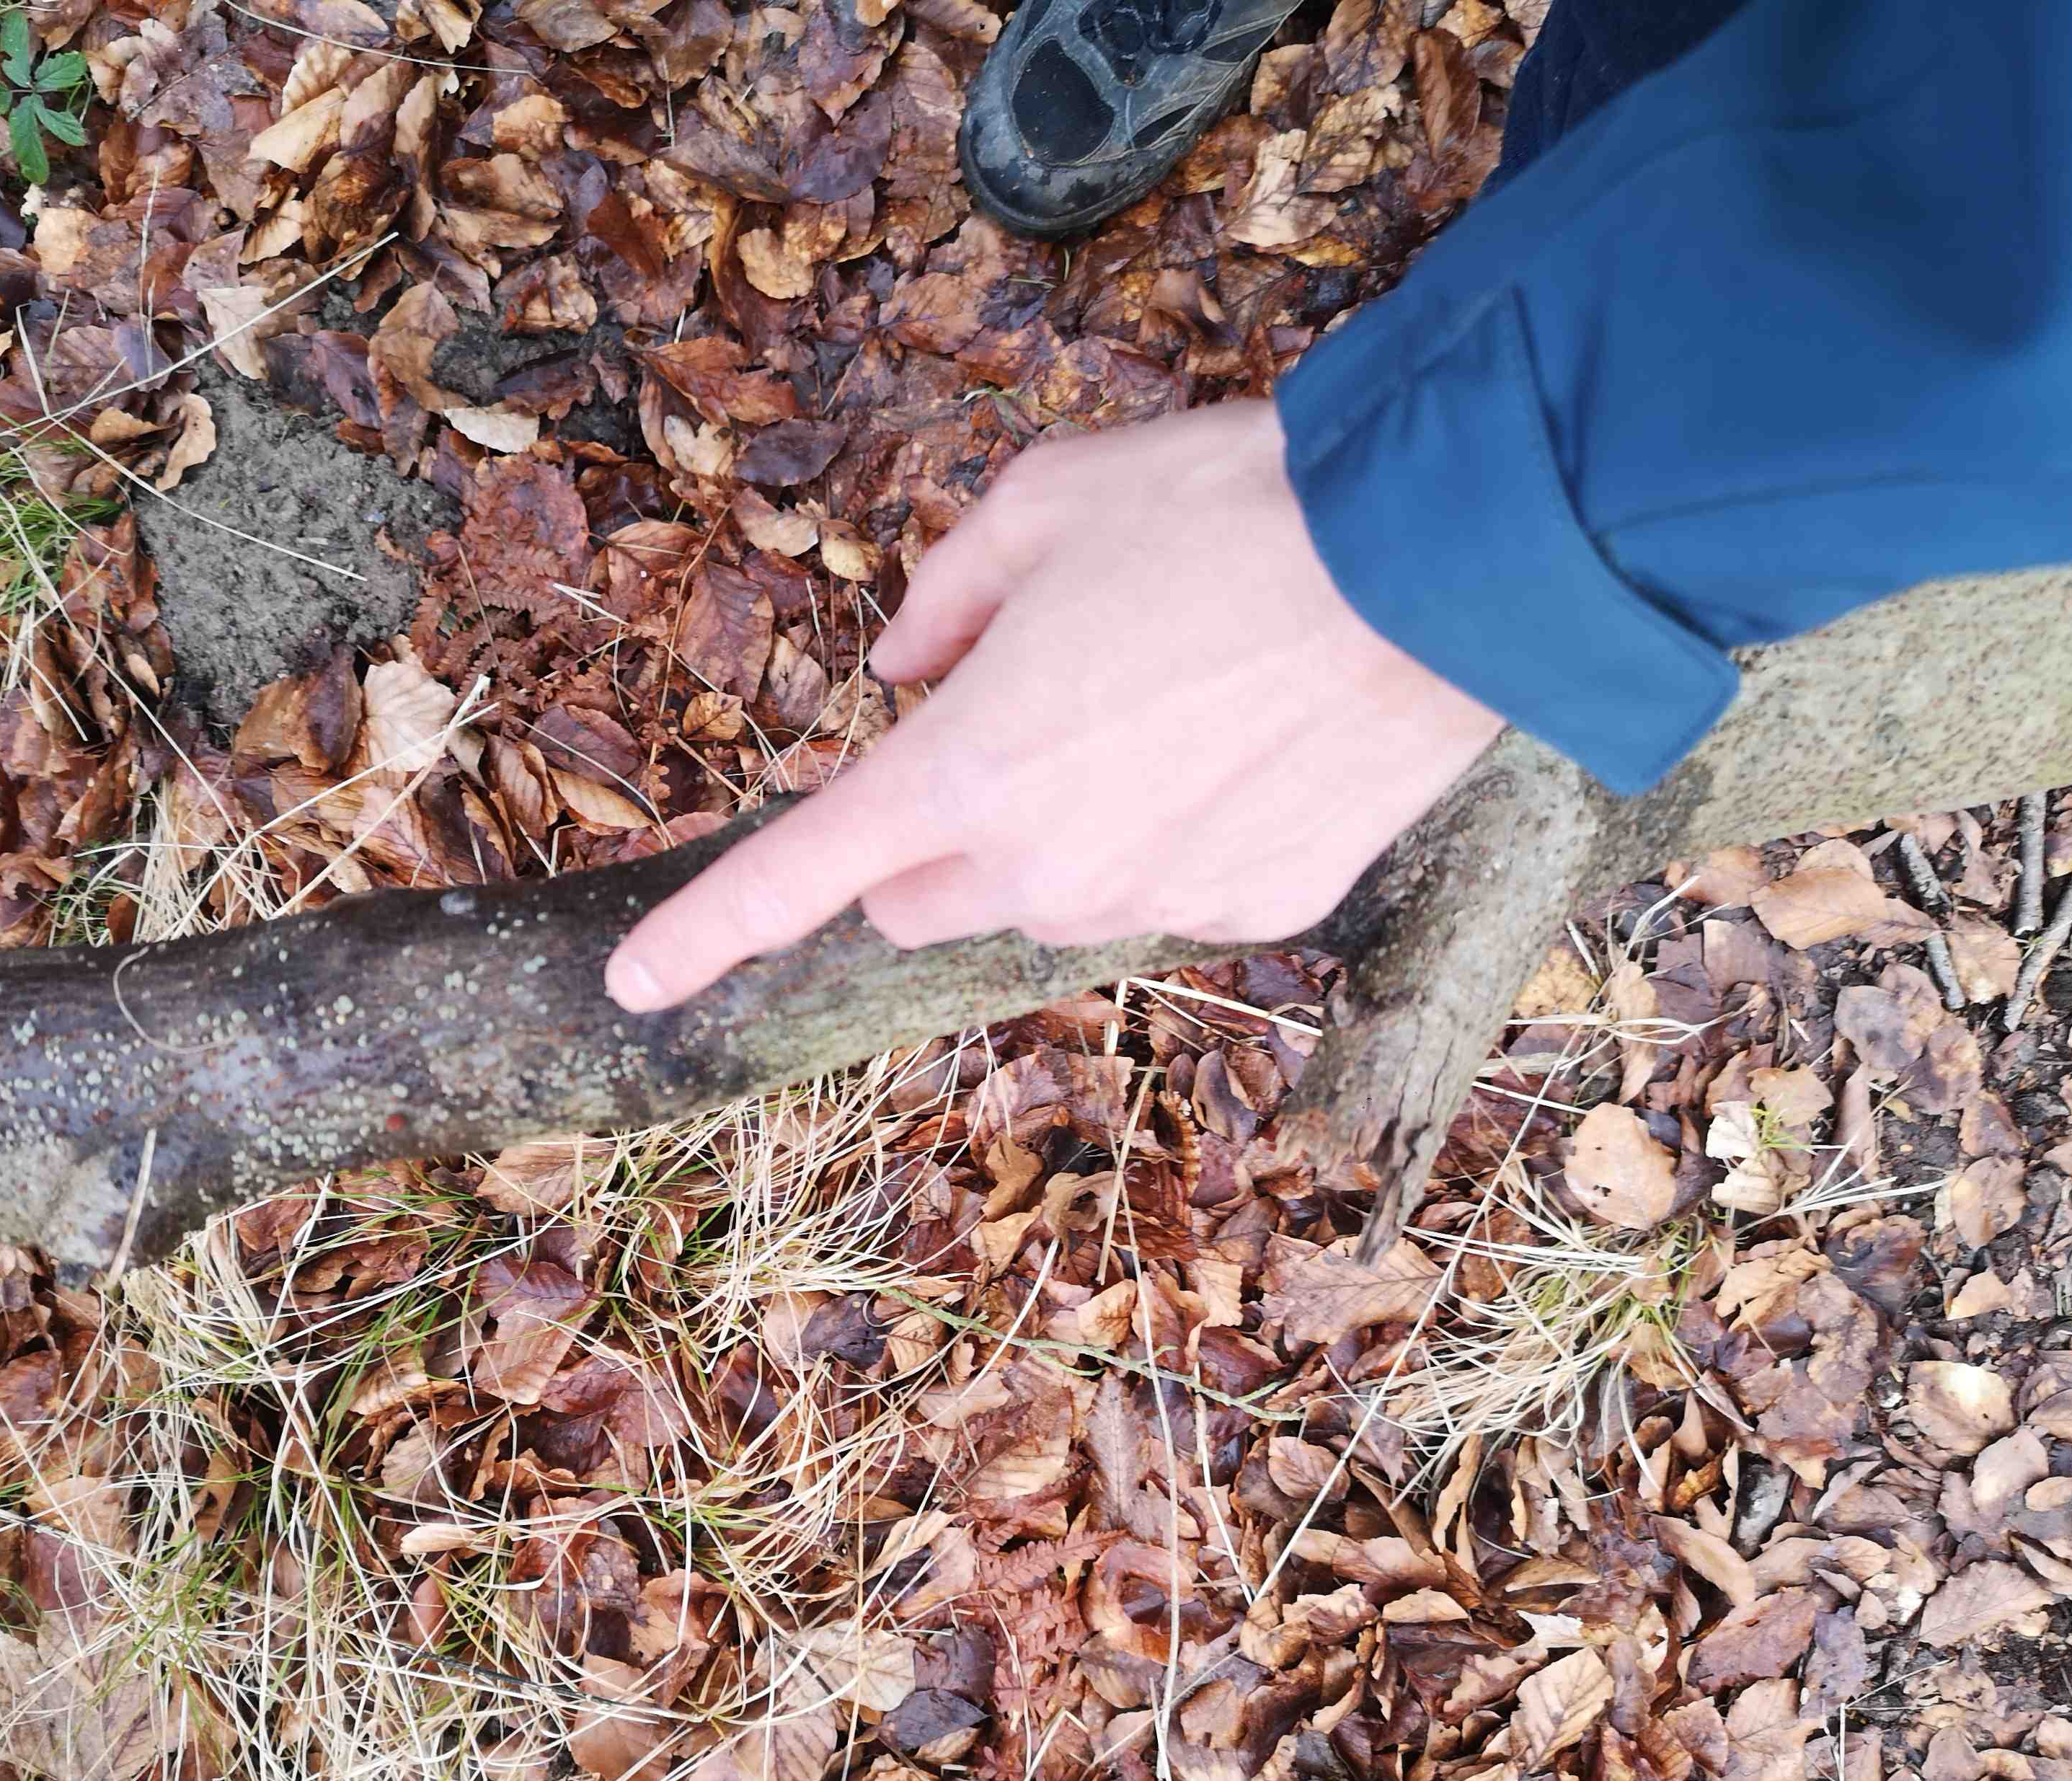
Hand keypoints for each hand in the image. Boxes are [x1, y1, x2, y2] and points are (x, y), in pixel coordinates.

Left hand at [604, 398, 1504, 1010]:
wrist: (1437, 563)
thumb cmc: (1223, 512)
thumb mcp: (1040, 506)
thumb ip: (938, 601)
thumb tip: (901, 667)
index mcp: (959, 774)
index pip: (793, 881)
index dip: (700, 935)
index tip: (634, 982)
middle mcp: (1040, 870)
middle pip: (914, 899)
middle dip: (919, 836)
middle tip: (997, 725)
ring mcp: (1150, 905)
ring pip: (1038, 902)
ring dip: (1045, 837)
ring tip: (1145, 713)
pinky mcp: (1252, 912)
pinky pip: (1157, 892)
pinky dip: (1159, 839)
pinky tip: (1231, 746)